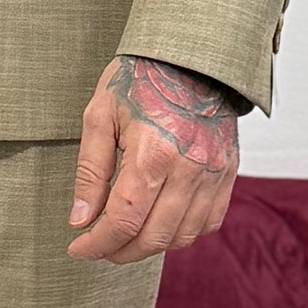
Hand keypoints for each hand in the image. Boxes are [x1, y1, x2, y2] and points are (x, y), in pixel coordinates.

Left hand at [67, 55, 241, 263]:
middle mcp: (188, 167)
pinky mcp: (228, 171)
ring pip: (182, 236)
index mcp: (152, 152)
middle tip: (99, 246)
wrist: (190, 55)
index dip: (97, 244)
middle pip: (153, 237)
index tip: (79, 248)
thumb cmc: (139, 80)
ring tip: (126, 237)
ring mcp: (213, 172)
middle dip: (120, 251)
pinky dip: (182, 233)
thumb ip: (90, 172)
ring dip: (150, 246)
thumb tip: (81, 220)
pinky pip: (209, 222)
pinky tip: (160, 223)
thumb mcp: (99, 117)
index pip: (123, 220)